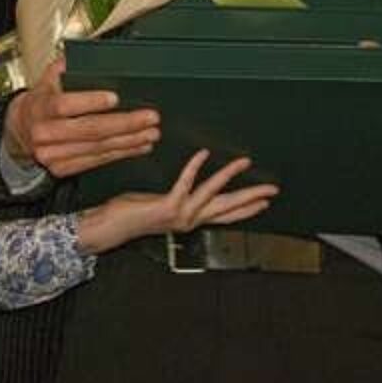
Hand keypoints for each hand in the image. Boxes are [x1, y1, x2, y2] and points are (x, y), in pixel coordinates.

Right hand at [5, 59, 159, 177]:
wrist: (22, 127)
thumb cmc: (42, 99)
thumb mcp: (48, 78)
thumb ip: (67, 66)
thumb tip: (89, 55)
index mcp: (41, 106)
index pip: (64, 104)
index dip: (90, 101)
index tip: (115, 98)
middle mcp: (44, 132)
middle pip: (89, 130)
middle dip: (124, 124)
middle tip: (149, 118)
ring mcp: (52, 154)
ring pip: (97, 148)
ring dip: (129, 141)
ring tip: (151, 133)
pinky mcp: (61, 169)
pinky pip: (96, 162)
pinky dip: (120, 154)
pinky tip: (138, 147)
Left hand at [76, 150, 279, 253]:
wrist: (109, 228)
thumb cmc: (129, 214)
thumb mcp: (160, 206)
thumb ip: (176, 199)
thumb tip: (187, 189)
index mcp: (189, 220)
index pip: (225, 215)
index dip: (247, 208)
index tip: (265, 201)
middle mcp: (188, 220)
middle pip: (228, 208)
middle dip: (252, 198)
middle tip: (272, 190)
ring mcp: (179, 215)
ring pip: (212, 193)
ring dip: (229, 176)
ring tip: (244, 162)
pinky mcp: (167, 207)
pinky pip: (185, 183)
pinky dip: (195, 168)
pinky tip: (203, 154)